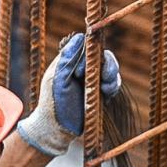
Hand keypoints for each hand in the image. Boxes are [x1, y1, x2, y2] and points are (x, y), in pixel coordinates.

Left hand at [16, 33, 121, 156]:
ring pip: (111, 68)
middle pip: (102, 55)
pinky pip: (114, 83)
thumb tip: (79, 37)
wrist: (58, 129)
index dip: (88, 54)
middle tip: (103, 76)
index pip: (86, 45)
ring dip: (112, 75)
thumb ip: (68, 59)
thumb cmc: (53, 103)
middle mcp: (82, 67)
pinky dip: (113, 85)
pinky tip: (107, 93)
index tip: (80, 72)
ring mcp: (93, 79)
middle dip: (107, 64)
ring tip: (105, 88)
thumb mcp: (57, 79)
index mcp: (69, 60)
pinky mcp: (101, 92)